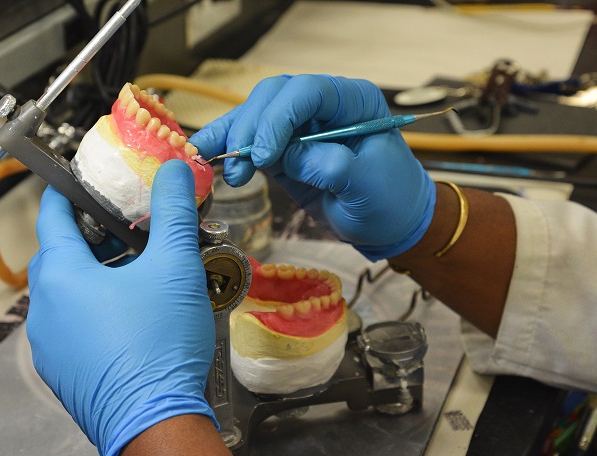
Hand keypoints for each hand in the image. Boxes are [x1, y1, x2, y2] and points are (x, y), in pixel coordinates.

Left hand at [26, 160, 215, 455]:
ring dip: (93, 276)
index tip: (81, 181)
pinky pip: (71, 327)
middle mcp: (44, 309)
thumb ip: (173, 212)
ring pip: (66, 295)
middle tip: (125, 231)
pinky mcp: (63, 372)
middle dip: (89, 237)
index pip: (51, 216)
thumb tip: (174, 170)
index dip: (66, 193)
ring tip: (136, 275)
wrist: (155, 420)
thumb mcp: (175, 267)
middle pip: (59, 256)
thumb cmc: (159, 342)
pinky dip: (92, 311)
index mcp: (61, 275)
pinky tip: (129, 318)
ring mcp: (50, 345)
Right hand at [191, 74, 435, 260]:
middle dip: (250, 127)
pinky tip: (207, 160)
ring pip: (254, 114)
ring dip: (229, 137)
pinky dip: (227, 149)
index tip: (265, 156)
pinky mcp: (281, 149)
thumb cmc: (388, 199)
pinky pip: (248, 141)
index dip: (280, 117)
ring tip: (211, 163)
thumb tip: (287, 156)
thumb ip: (331, 166)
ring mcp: (299, 125)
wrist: (387, 223)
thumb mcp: (369, 185)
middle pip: (273, 96)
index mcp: (353, 101)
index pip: (308, 91)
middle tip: (241, 165)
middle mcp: (322, 105)